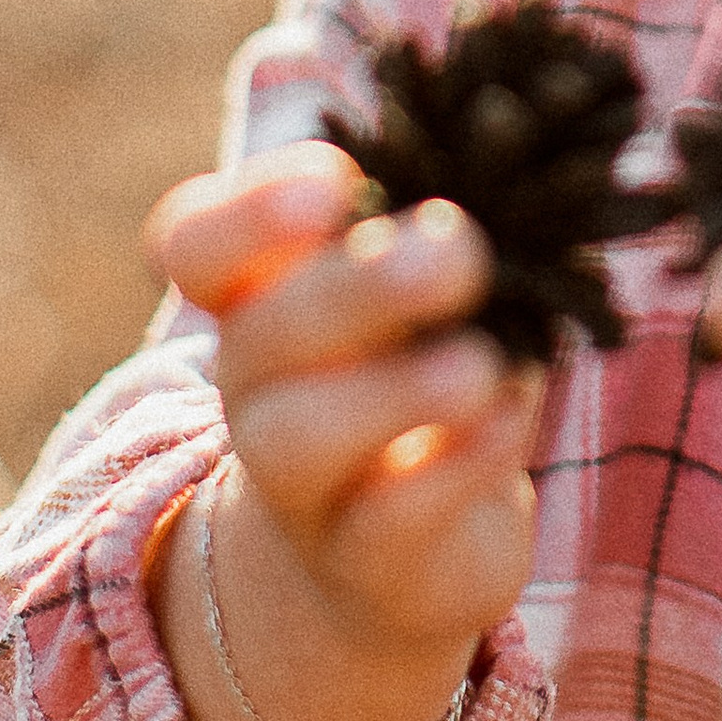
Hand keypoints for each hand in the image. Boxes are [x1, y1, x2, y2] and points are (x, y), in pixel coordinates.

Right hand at [142, 143, 541, 720]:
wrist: (402, 556)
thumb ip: (447, 234)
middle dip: (359, 285)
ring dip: (398, 390)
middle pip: (261, 331)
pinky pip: (390, 517)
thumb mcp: (426, 298)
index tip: (337, 183)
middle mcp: (261, 387)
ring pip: (302, 436)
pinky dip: (457, 464)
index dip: (248, 211)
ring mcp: (303, 484)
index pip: (198, 243)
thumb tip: (523, 161)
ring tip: (480, 364)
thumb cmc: (421, 378)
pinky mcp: (368, 560)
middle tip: (457, 249)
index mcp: (263, 298)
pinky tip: (509, 416)